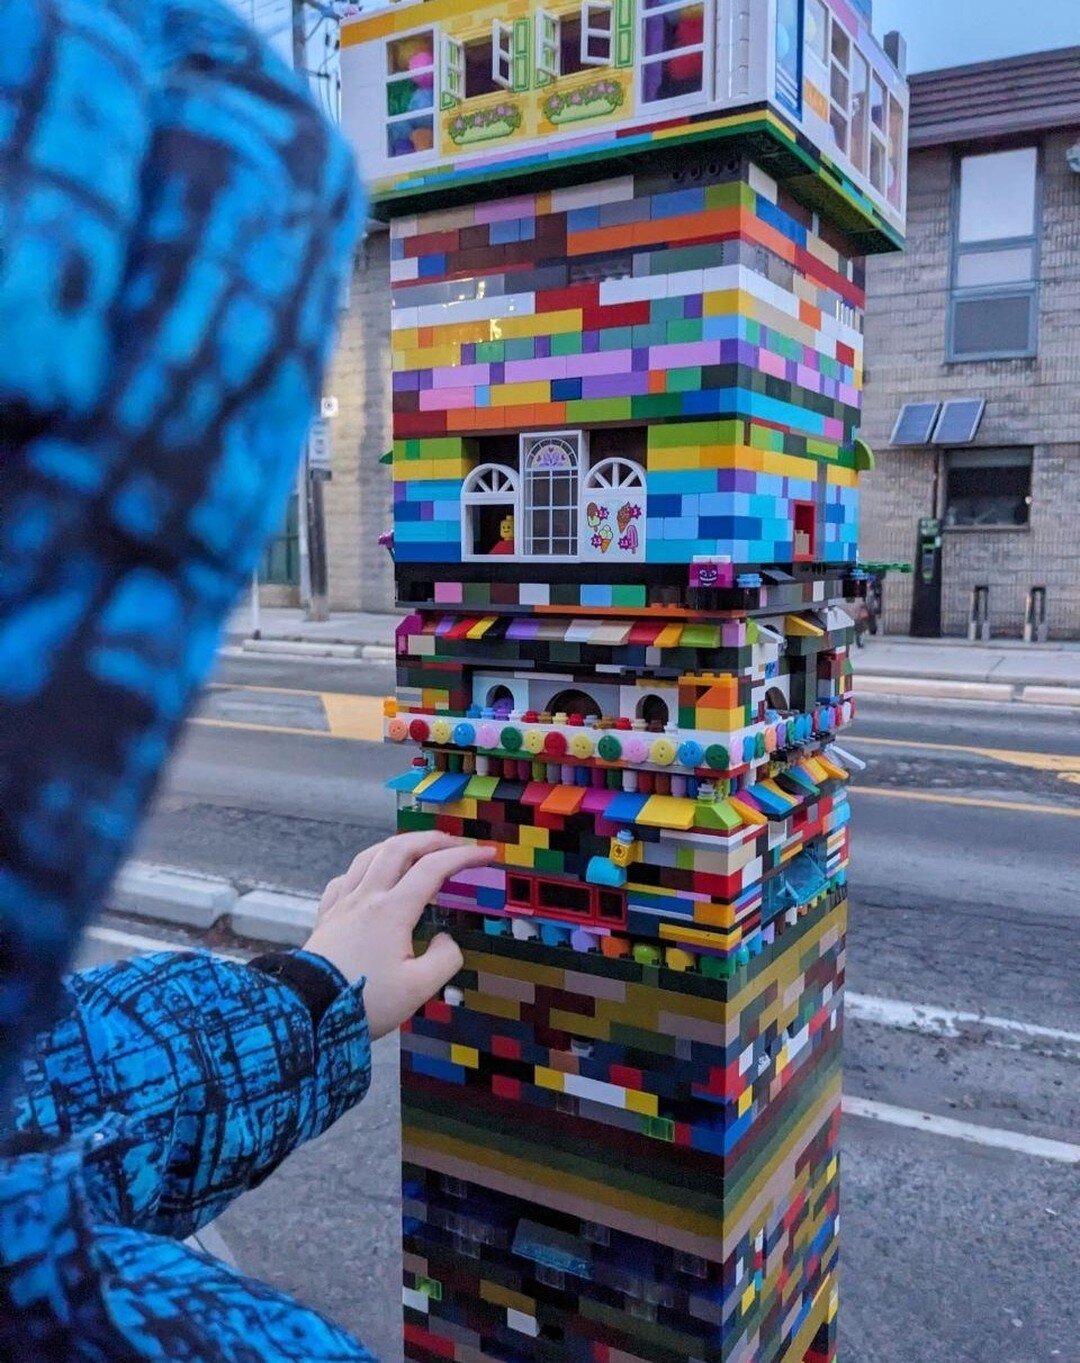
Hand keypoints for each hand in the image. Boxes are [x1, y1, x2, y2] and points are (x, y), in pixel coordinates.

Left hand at [303, 832, 495, 1039]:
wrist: (307, 1012)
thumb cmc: (364, 1001)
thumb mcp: (418, 989)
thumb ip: (444, 959)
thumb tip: (446, 939)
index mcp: (392, 910)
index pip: (433, 869)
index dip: (463, 857)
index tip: (486, 854)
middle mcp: (366, 898)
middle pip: (398, 848)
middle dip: (431, 839)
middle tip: (455, 843)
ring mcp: (342, 904)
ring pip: (369, 856)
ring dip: (397, 846)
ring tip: (415, 851)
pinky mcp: (325, 917)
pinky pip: (344, 879)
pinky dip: (363, 868)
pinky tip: (368, 879)